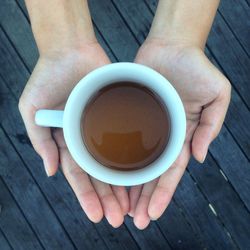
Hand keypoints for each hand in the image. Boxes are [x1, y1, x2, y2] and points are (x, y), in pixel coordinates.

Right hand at [19, 42, 128, 226]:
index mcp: (68, 140)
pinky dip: (134, 157)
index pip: (78, 175)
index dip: (86, 196)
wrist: (70, 49)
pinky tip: (142, 175)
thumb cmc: (48, 77)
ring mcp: (103, 127)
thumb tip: (51, 171)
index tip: (97, 215)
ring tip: (131, 206)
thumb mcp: (33, 110)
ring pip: (115, 161)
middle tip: (119, 219)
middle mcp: (87, 138)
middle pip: (99, 174)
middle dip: (107, 197)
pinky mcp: (118, 114)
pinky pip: (128, 138)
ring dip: (122, 185)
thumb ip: (41, 140)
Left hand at [129, 39, 230, 228]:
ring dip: (130, 185)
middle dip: (145, 197)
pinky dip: (117, 156)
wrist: (172, 47)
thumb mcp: (217, 95)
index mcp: (182, 134)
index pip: (171, 170)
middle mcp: (162, 134)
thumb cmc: (196, 68)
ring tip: (121, 207)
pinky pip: (122, 138)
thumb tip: (198, 157)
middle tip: (135, 221)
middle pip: (152, 172)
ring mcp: (146, 125)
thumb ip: (211, 126)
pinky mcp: (130, 113)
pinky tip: (110, 174)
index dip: (163, 193)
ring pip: (135, 161)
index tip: (153, 212)